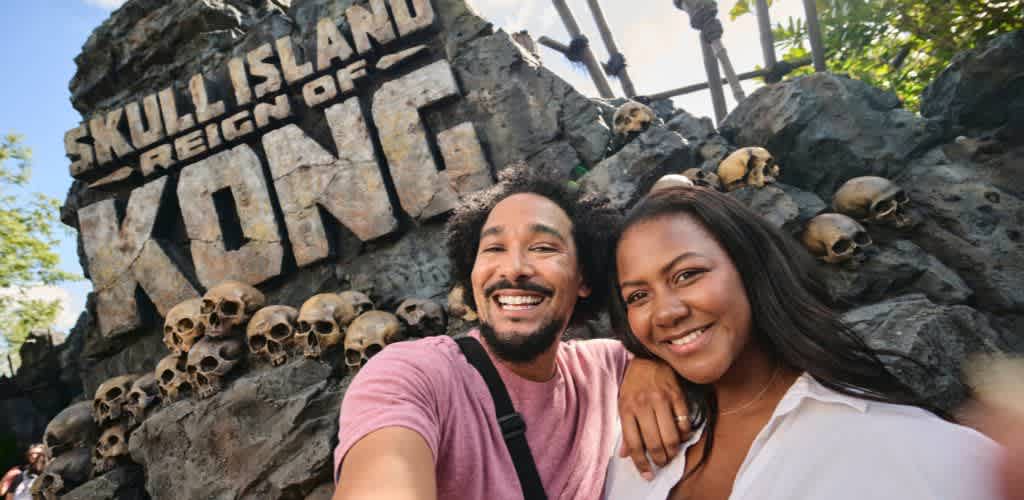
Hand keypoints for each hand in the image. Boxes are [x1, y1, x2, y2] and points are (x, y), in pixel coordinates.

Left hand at [618, 356, 689, 479]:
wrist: (647, 358)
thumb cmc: (633, 384)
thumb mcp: (622, 405)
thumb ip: (625, 430)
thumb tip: (625, 455)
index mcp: (627, 409)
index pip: (634, 444)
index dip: (641, 463)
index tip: (647, 474)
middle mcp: (643, 405)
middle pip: (654, 443)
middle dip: (660, 459)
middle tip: (662, 462)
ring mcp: (661, 400)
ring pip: (670, 436)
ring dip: (673, 451)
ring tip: (671, 453)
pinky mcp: (676, 395)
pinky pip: (683, 422)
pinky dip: (684, 434)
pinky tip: (681, 436)